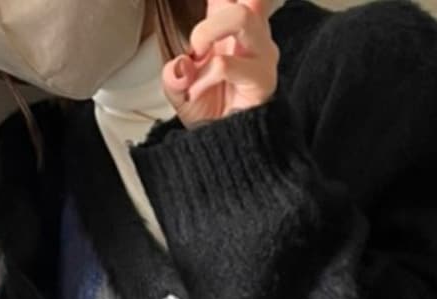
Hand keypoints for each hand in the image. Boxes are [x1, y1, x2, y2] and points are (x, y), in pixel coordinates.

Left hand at [164, 0, 278, 128]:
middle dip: (214, 14)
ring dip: (207, 33)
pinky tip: (195, 93)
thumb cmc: (208, 108)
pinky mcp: (264, 78)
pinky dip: (202, 79)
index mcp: (229, 23)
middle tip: (196, 41)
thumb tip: (180, 65)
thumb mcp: (178, 87)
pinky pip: (228, 65)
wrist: (223, 146)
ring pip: (241, 17)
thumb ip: (173, 72)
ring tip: (196, 57)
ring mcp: (261, 53)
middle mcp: (251, 32)